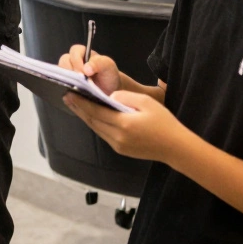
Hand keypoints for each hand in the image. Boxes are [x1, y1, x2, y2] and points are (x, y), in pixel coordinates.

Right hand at [58, 45, 121, 94]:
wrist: (111, 90)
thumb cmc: (109, 75)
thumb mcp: (108, 66)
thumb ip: (99, 63)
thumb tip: (86, 68)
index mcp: (83, 53)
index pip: (74, 51)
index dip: (76, 60)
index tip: (82, 72)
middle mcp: (73, 62)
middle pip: (64, 61)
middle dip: (69, 70)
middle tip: (78, 80)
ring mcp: (69, 73)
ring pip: (60, 73)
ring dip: (66, 80)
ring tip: (74, 88)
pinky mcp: (67, 85)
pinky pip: (61, 84)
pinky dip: (65, 89)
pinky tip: (72, 94)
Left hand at [65, 90, 193, 163]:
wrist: (175, 148)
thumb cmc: (164, 122)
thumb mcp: (147, 103)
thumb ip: (125, 97)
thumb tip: (108, 97)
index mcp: (124, 124)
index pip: (96, 111)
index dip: (81, 102)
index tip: (69, 93)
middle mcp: (117, 137)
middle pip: (92, 121)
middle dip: (79, 108)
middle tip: (67, 97)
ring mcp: (118, 145)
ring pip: (96, 128)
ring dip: (85, 116)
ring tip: (75, 105)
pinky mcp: (120, 150)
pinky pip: (103, 134)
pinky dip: (95, 124)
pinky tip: (91, 116)